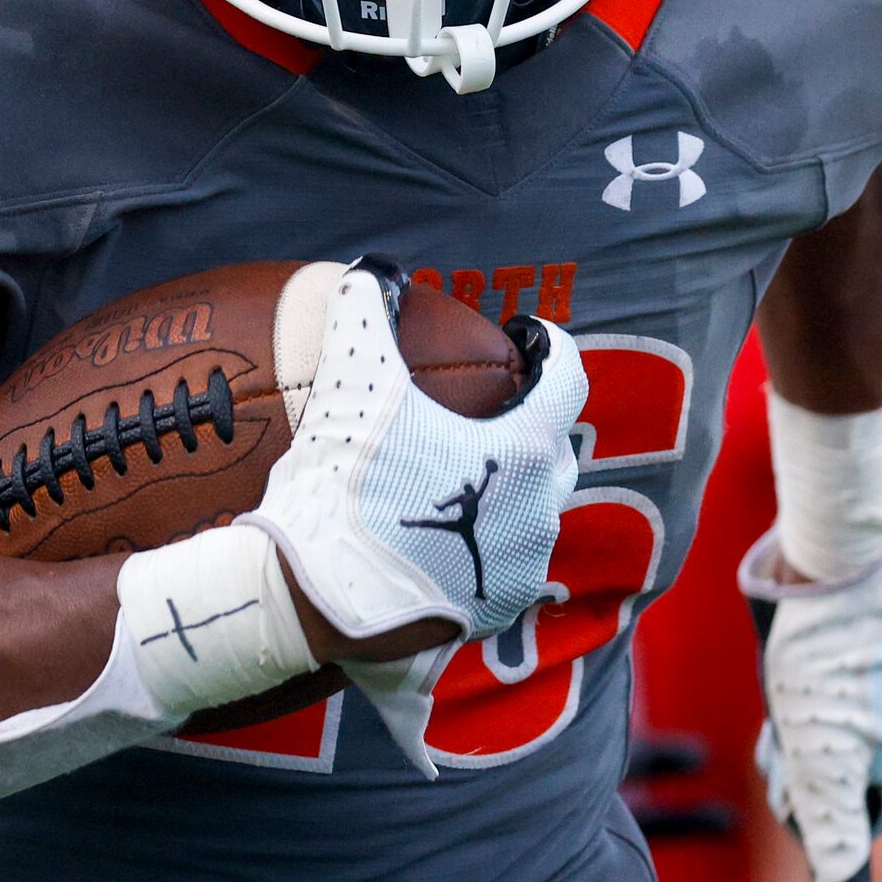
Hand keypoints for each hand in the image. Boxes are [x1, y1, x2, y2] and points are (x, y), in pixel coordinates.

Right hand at [244, 264, 587, 767]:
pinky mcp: (494, 611)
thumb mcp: (352, 383)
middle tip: (484, 404)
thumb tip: (372, 270)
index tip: (521, 334)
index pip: (567, 376)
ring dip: (504, 484)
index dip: (548, 345)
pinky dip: (482, 539)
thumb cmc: (343, 485)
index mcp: (523, 451)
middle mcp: (539, 511)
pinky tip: (437, 532)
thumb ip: (365, 312)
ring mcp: (521, 566)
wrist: (315, 599)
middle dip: (528, 419)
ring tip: (454, 470)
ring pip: (530, 509)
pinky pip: (503, 561)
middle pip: (552, 446)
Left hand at [740, 527, 881, 881]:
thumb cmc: (827, 657)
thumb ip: (835, 845)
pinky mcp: (878, 650)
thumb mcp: (823, 762)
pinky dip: (800, 671)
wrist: (843, 548)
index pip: (827, 818)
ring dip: (793, 709)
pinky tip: (799, 638)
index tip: (796, 737)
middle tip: (791, 693)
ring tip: (794, 662)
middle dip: (793, 748)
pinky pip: (824, 683)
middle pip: (825, 772)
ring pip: (820, 728)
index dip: (793, 786)